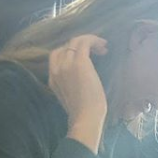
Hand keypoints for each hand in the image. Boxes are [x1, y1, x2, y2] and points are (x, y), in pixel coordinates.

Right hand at [49, 35, 108, 152]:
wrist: (85, 118)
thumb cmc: (83, 113)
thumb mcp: (70, 96)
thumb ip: (70, 84)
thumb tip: (81, 75)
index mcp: (53, 79)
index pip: (57, 55)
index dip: (71, 51)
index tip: (85, 56)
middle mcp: (57, 69)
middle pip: (65, 46)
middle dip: (80, 45)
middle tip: (96, 51)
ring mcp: (67, 64)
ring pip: (75, 41)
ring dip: (90, 40)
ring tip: (102, 48)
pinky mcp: (79, 62)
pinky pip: (85, 42)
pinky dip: (95, 40)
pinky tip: (104, 46)